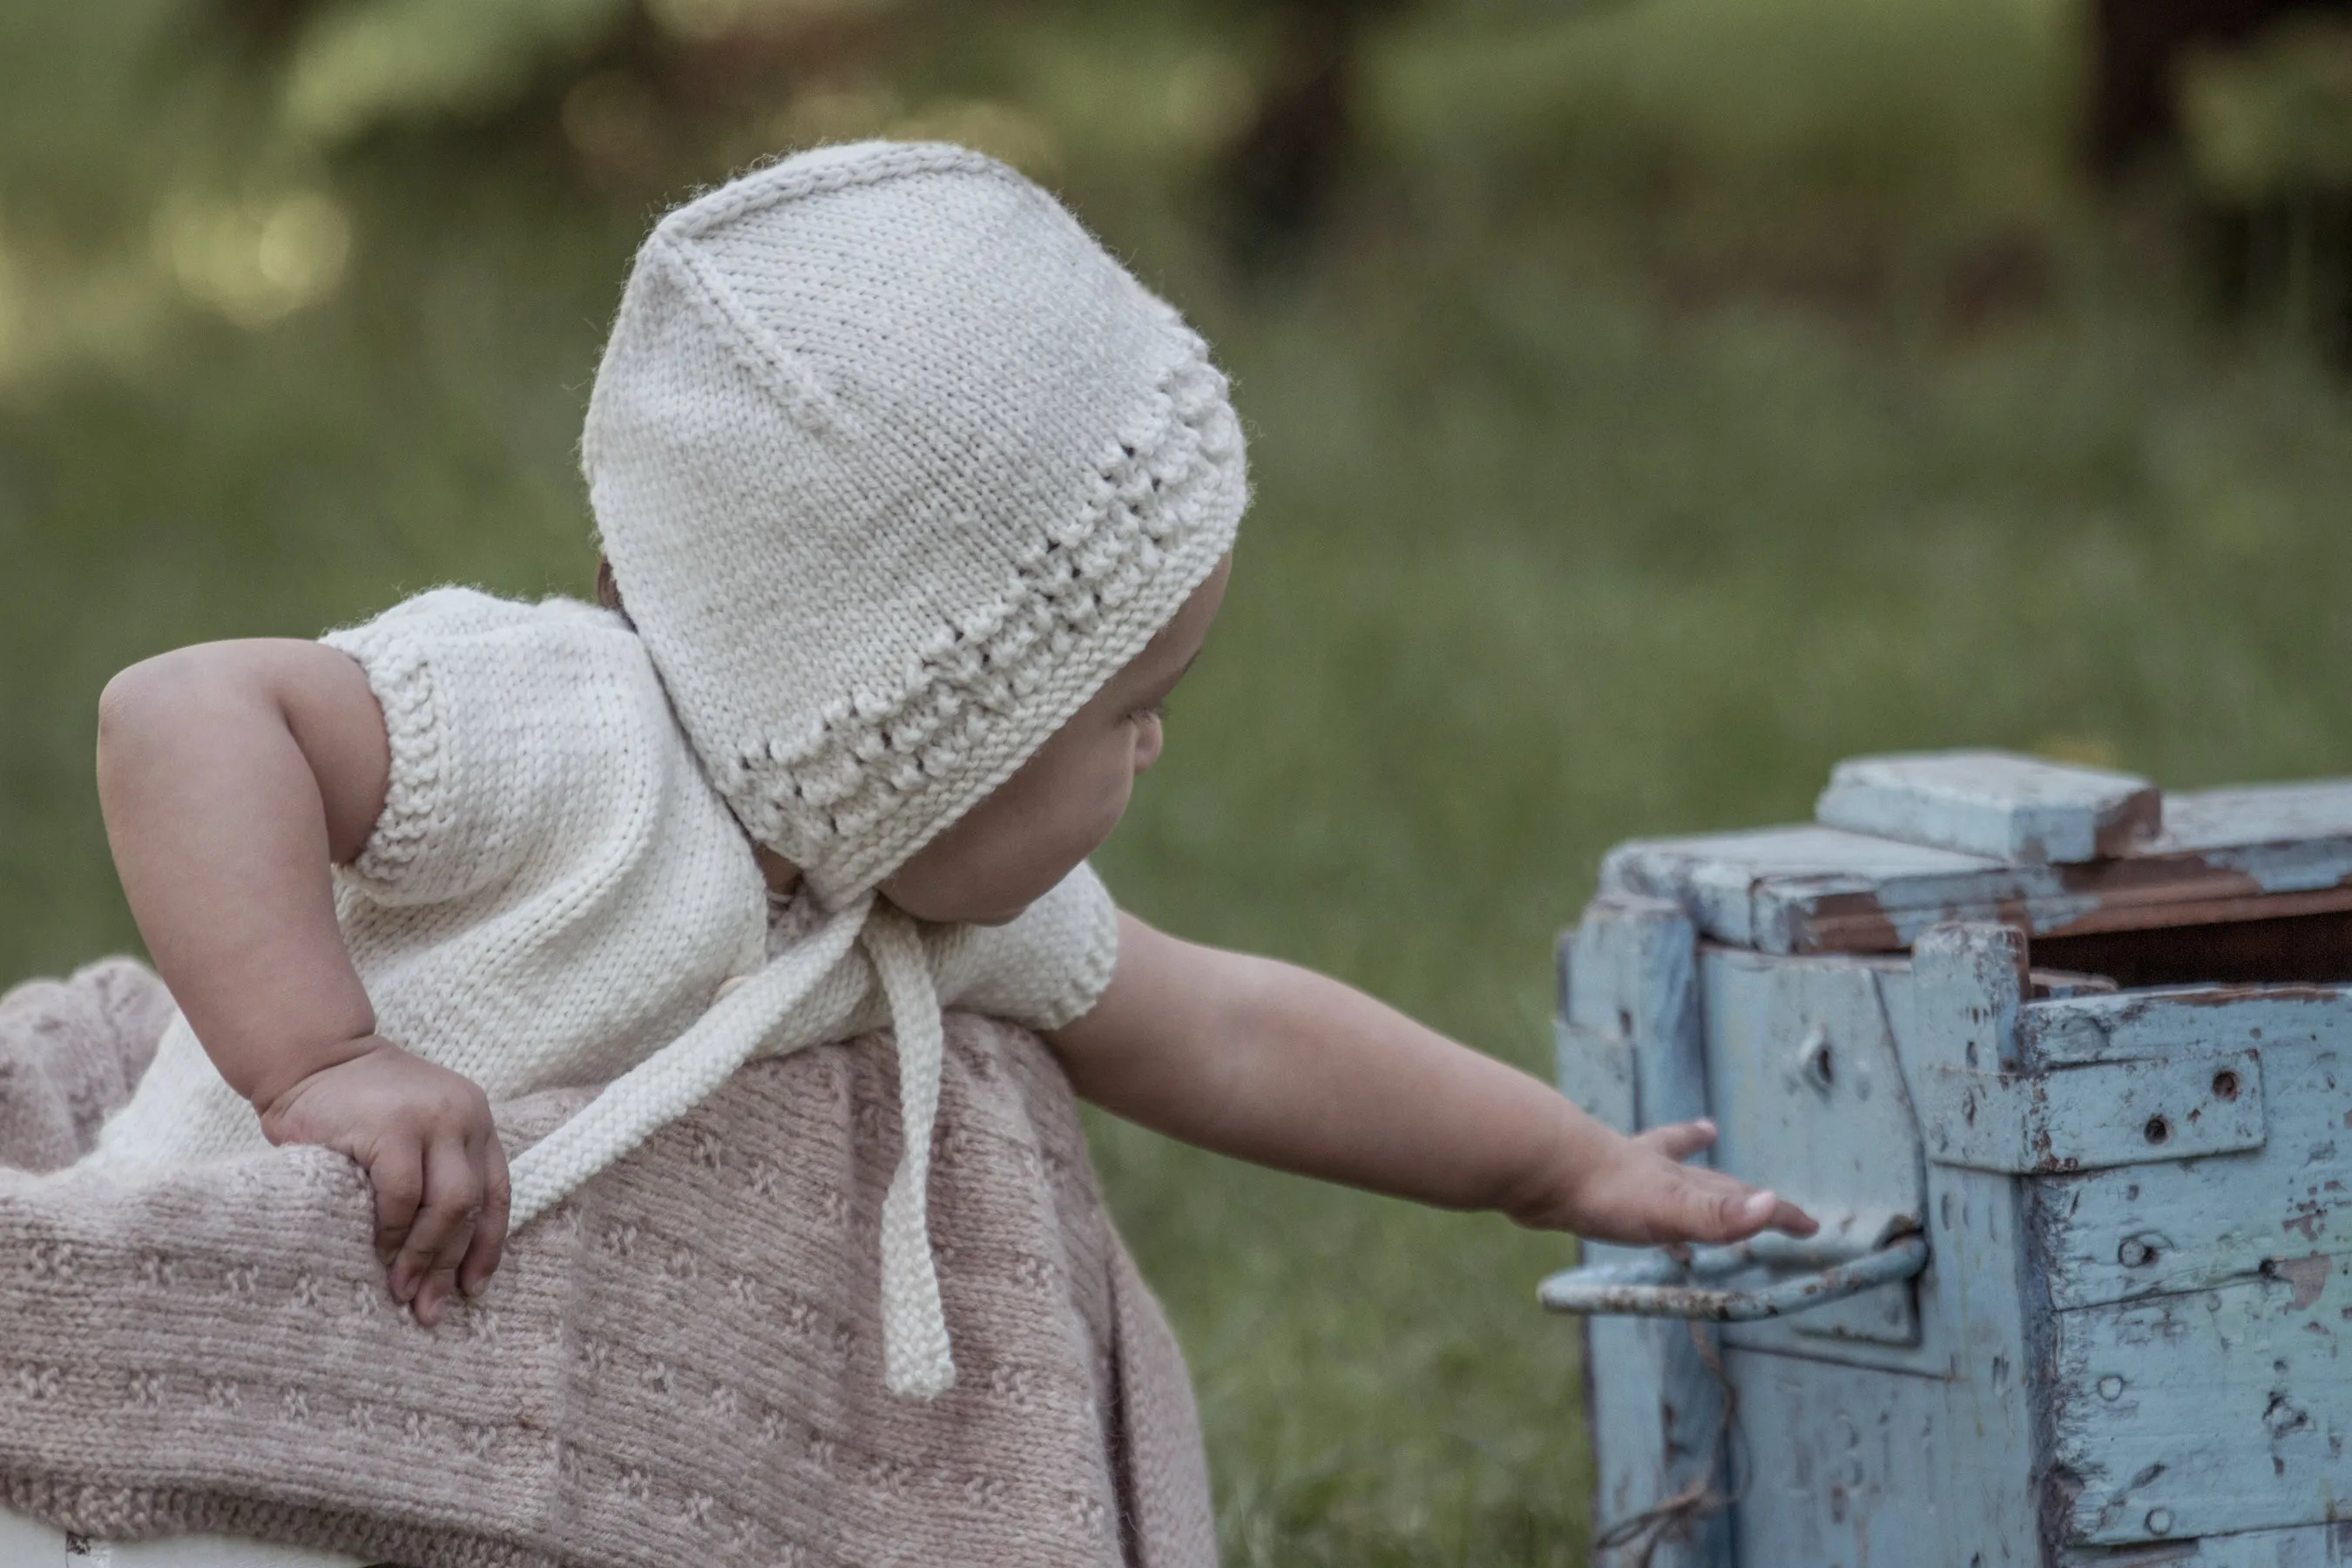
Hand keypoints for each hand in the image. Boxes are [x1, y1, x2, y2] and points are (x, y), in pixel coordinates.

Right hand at [257, 1036, 509, 1325]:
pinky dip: (393, 1230)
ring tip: (401, 1290)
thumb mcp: (415, 1133)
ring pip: (445, 1205)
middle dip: (451, 1263)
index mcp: (475, 1121)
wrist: (312, 1056)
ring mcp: (430, 1119)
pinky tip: (379, 1252)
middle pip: (472, 1205)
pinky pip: (402, 1195)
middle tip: (430, 1308)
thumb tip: (439, 1261)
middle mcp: (464, 1116)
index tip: (474, 1289)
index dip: (488, 1246)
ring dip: (423, 1256)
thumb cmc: (358, 1107)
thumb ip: (433, 1173)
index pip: (496, 1193)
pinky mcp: (391, 1127)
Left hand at [1513, 1117, 1817, 1246]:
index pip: (1744, 1200)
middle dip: (1744, 1193)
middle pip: (1713, 1183)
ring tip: (1702, 1143)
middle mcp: (1660, 1171)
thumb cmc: (1604, 1189)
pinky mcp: (1588, 1180)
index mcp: (1683, 1182)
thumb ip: (1718, 1216)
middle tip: (1768, 1199)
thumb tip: (1772, 1207)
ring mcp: (1625, 1172)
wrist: (1536, 1162)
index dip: (1777, 1212)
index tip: (1810, 1223)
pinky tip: (1623, 1190)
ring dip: (1689, 1169)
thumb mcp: (1669, 1209)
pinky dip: (1637, 1187)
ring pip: (1668, 1169)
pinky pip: (1625, 1185)